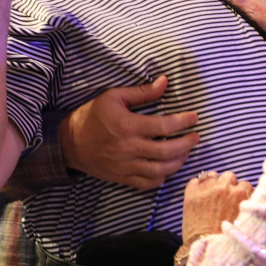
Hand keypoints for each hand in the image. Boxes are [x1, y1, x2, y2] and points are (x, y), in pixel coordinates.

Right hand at [60, 76, 199, 188]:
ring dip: (177, 162)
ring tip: (185, 152)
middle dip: (186, 144)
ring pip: (160, 170)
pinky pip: (147, 184)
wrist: (70, 143)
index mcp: (127, 126)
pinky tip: (167, 168)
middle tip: (195, 137)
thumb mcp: (114, 97)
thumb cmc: (92, 115)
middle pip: (166, 150)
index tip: (194, 118)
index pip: (164, 126)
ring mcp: (126, 166)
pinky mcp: (122, 177)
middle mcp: (129, 148)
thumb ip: (142, 92)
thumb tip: (165, 82)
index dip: (183, 122)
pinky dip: (161, 178)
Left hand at [182, 171, 252, 245]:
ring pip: (212, 175)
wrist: (205, 249)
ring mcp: (207, 188)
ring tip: (210, 197)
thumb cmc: (227, 239)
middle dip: (227, 185)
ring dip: (213, 183)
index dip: (240, 193)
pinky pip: (196, 180)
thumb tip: (246, 198)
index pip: (244, 184)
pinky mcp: (191, 192)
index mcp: (240, 194)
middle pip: (229, 176)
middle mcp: (224, 187)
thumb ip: (246, 205)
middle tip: (224, 198)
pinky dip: (197, 186)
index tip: (236, 200)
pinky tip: (198, 198)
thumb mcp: (244, 220)